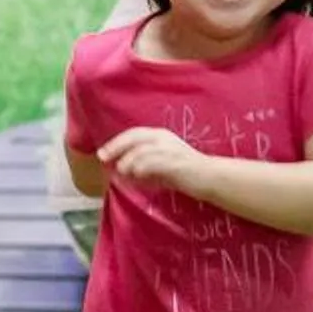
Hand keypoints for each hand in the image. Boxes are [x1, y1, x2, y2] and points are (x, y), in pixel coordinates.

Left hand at [98, 126, 213, 199]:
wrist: (210, 178)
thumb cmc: (185, 174)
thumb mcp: (160, 168)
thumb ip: (142, 168)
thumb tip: (121, 173)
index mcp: (160, 135)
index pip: (133, 134)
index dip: (115, 142)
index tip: (102, 153)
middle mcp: (163, 138)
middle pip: (133, 137)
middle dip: (115, 147)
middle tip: (102, 157)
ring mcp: (169, 148)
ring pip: (140, 150)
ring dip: (127, 162)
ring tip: (122, 173)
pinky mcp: (174, 162)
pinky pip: (151, 162)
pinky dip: (139, 169)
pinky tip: (135, 176)